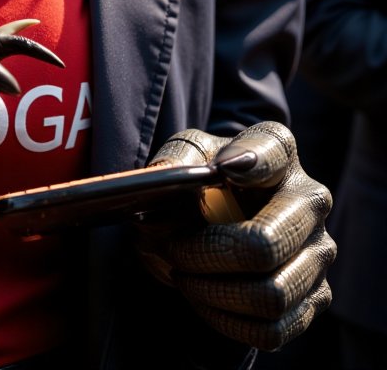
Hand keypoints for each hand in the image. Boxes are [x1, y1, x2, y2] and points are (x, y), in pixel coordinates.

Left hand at [134, 122, 334, 351]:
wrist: (216, 218)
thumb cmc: (202, 182)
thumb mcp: (184, 159)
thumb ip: (174, 164)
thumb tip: (162, 194)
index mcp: (278, 150)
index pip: (272, 151)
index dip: (251, 162)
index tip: (222, 169)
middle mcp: (310, 200)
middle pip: (264, 245)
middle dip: (204, 255)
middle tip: (172, 250)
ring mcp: (318, 252)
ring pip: (270, 296)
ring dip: (213, 293)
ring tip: (184, 275)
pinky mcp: (315, 296)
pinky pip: (272, 330)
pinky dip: (228, 321)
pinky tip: (205, 298)